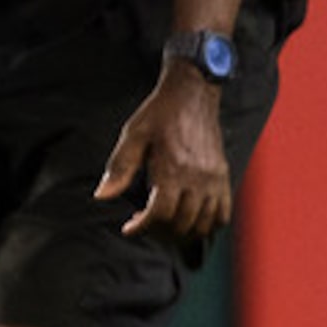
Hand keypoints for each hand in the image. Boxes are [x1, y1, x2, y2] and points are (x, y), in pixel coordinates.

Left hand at [95, 72, 232, 242]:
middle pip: (183, 223)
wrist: (192, 93)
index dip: (143, 227)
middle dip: (160, 232)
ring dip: (183, 232)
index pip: (161, 213)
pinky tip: (188, 219)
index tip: (129, 228)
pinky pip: (223, 214)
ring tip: (164, 225)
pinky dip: (208, 225)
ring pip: (205, 224)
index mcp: (173, 168)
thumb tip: (102, 196)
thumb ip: (119, 168)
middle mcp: (198, 177)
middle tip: (144, 225)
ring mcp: (215, 179)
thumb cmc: (159, 114)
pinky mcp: (224, 176)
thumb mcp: (132, 136)